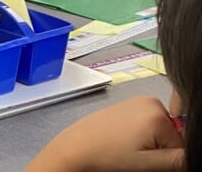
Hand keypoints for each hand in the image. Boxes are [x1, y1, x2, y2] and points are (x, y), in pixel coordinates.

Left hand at [25, 96, 183, 171]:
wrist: (74, 148)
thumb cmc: (108, 156)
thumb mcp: (149, 163)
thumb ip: (179, 159)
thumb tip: (194, 152)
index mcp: (157, 113)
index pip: (183, 144)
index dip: (170, 159)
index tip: (150, 162)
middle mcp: (150, 101)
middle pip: (171, 135)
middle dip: (160, 149)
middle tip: (136, 156)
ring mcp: (136, 102)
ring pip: (158, 131)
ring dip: (150, 144)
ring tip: (127, 150)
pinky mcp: (126, 107)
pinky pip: (145, 125)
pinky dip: (140, 136)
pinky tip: (123, 143)